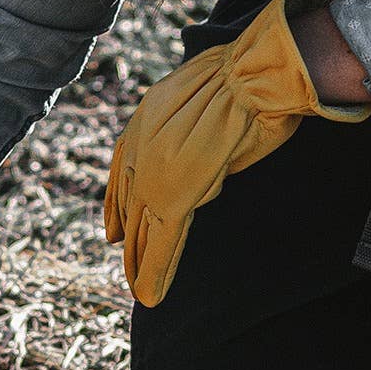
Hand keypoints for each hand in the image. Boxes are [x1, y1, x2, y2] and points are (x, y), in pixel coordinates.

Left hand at [103, 0, 370, 305]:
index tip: (114, 229)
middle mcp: (139, 148)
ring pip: (142, 229)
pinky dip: (155, 270)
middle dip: (129, 238)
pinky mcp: (173, 197)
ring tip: (138, 288)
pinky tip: (148, 295)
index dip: (118, 204)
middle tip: (127, 265)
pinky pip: (161, 241)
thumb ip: (192, 140)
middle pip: (129, 204)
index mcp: (144, 120)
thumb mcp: (207, 107)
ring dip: (139, 262)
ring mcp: (153, 174)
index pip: (124, 171)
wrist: (256, 74)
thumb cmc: (249, 81)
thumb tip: (201, 175)